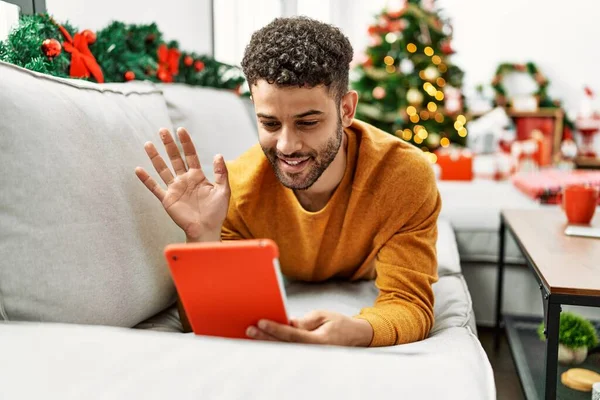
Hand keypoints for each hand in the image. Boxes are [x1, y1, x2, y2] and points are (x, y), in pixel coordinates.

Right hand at [135, 127, 229, 241]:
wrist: (206, 229)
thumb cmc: (216, 212)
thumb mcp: (223, 190)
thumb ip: (221, 173)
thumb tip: (218, 155)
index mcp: (197, 176)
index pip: (190, 155)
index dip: (186, 143)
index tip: (181, 130)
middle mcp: (184, 180)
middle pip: (175, 158)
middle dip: (169, 145)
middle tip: (162, 130)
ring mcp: (175, 189)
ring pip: (162, 169)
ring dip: (155, 157)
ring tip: (148, 144)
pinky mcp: (167, 199)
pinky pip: (154, 188)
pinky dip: (146, 179)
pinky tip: (138, 169)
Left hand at [246, 310, 373, 346]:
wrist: (354, 336)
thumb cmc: (339, 324)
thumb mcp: (323, 316)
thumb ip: (305, 321)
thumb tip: (287, 323)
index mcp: (319, 341)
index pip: (292, 335)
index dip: (275, 329)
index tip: (261, 322)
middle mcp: (313, 352)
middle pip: (284, 345)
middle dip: (265, 337)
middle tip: (250, 329)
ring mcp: (309, 356)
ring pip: (284, 350)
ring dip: (267, 342)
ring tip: (251, 334)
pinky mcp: (306, 356)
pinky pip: (288, 350)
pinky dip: (274, 344)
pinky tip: (262, 339)